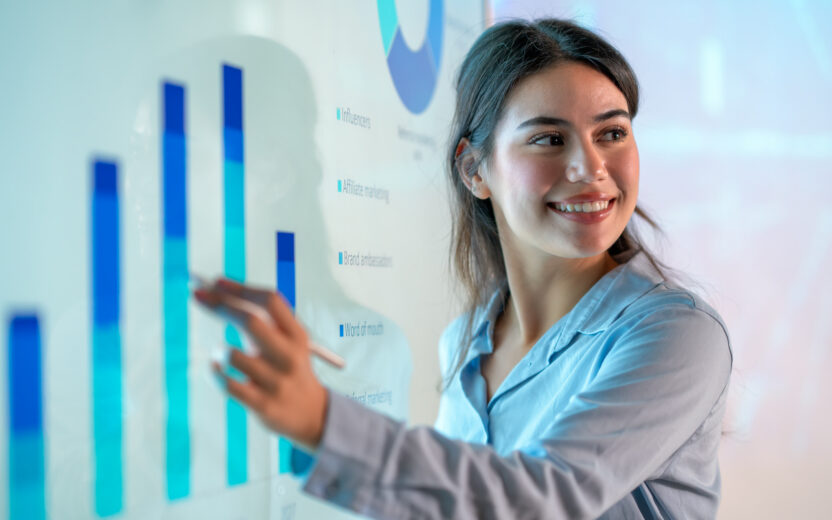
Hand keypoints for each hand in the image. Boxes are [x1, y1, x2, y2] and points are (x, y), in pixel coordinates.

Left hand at [193, 278, 327, 448]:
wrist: (311, 414)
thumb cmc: (287, 368)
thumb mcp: (286, 342)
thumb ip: (259, 319)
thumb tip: (214, 291)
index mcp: (297, 335)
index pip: (270, 300)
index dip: (240, 288)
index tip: (215, 282)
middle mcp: (290, 356)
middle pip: (252, 321)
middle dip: (221, 306)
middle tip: (198, 297)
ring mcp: (277, 381)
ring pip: (233, 355)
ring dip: (218, 350)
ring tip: (220, 354)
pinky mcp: (264, 405)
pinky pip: (228, 384)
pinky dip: (215, 373)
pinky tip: (215, 369)